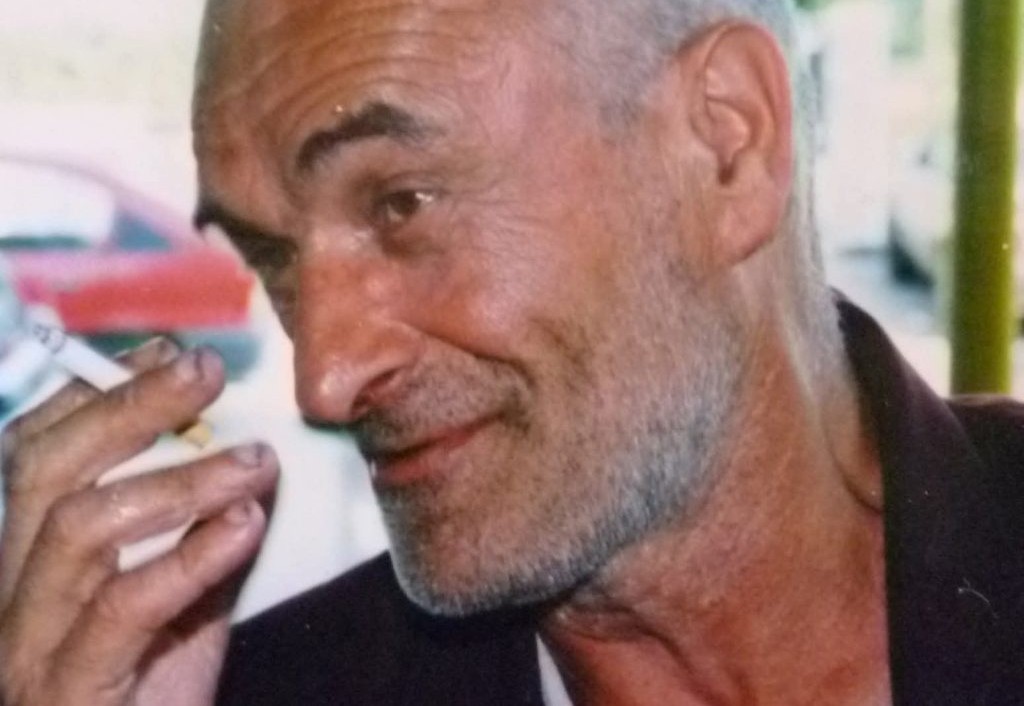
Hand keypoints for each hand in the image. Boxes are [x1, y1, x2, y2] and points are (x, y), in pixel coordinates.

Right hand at [0, 341, 278, 705]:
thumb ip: (201, 532)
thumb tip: (251, 454)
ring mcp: (29, 645)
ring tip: (255, 461)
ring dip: (179, 481)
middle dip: (128, 407)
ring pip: (79, 528)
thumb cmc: (155, 688)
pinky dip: (187, 557)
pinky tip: (244, 526)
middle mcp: (12, 595)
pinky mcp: (68, 692)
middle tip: (206, 372)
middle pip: (48, 471)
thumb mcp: (184, 598)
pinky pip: (121, 608)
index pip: (36, 452)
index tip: (170, 352)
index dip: (99, 391)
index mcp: (30, 563)